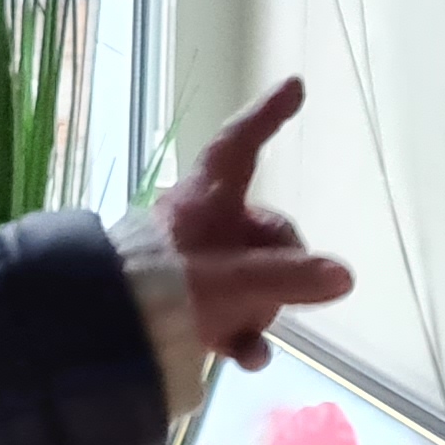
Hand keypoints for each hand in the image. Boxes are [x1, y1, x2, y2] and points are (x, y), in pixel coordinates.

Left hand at [162, 77, 351, 370]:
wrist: (102, 335)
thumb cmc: (166, 290)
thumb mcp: (235, 282)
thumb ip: (289, 278)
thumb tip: (343, 275)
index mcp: (205, 197)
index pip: (242, 143)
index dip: (268, 115)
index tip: (294, 86)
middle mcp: (200, 222)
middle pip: (266, 232)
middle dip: (283, 269)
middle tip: (273, 299)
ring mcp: (193, 263)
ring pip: (252, 276)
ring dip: (260, 309)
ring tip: (246, 337)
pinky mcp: (183, 301)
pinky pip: (229, 312)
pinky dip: (241, 333)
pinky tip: (247, 358)